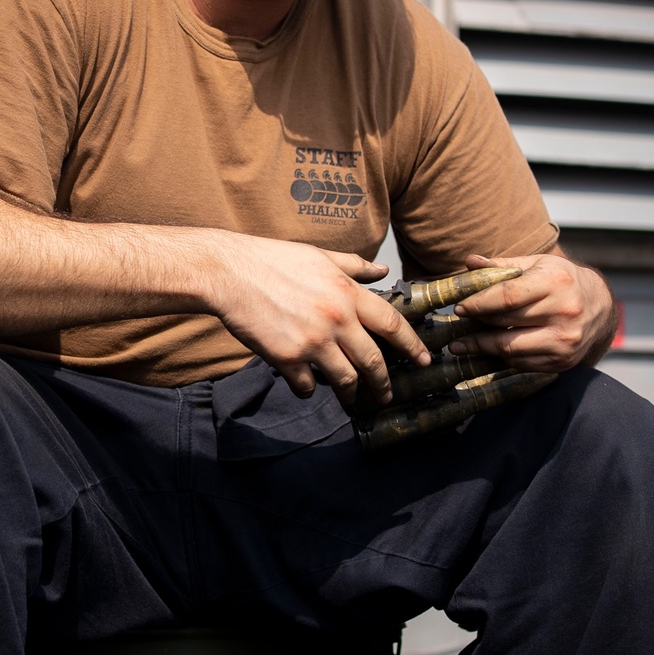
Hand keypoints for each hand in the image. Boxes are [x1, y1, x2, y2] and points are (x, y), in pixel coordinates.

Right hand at [208, 237, 430, 407]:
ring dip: (350, 392)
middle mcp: (336, 319)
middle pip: (373, 361)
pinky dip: (309, 389)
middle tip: (386, 394)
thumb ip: (354, 266)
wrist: (229, 272)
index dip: (412, 345)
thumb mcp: (320, 256)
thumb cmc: (274, 260)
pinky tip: (306, 384)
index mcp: (347, 293)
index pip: (392, 324)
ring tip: (351, 397)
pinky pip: (307, 385)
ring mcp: (313, 341)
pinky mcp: (287, 357)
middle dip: (383, 383)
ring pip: (346, 379)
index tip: (423, 359)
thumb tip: (382, 270)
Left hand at [447, 250, 617, 371]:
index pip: (508, 296)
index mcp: (556, 282)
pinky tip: (488, 352)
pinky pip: (522, 363)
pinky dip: (502, 358)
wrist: (601, 308)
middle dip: (477, 325)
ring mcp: (565, 341)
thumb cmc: (562, 280)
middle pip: (506, 323)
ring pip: (511, 349)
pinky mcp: (563, 362)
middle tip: (456, 325)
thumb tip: (469, 261)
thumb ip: (502, 265)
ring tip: (460, 345)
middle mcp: (564, 313)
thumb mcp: (537, 264)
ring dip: (482, 348)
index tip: (460, 308)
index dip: (479, 303)